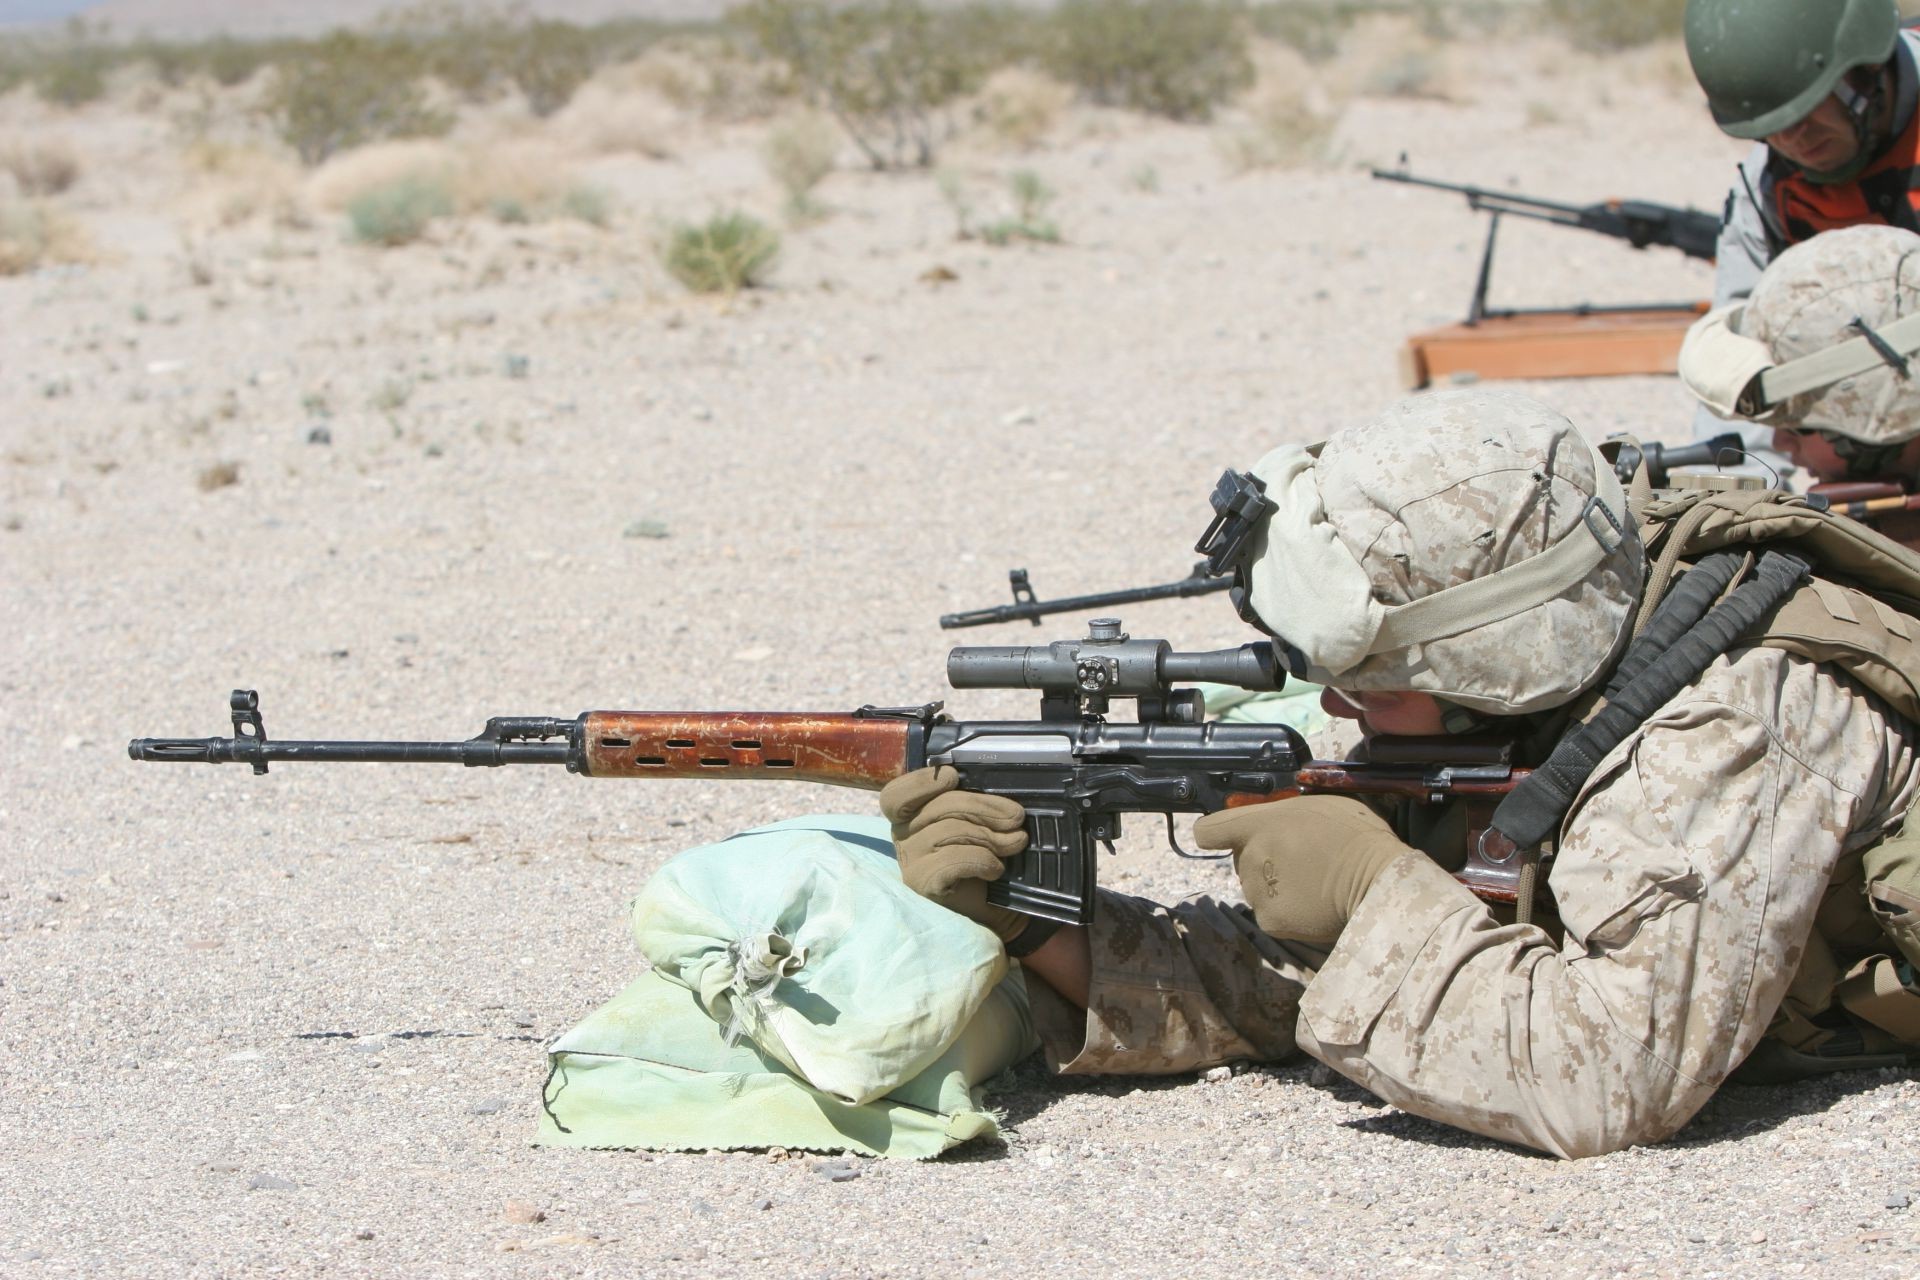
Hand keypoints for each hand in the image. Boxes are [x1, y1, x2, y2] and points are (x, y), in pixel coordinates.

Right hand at [880, 766, 1030, 943]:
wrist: (995, 912)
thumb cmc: (983, 864)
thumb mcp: (976, 826)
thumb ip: (970, 805)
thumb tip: (990, 784)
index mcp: (911, 818)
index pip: (898, 795)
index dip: (921, 782)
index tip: (953, 777)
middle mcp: (902, 839)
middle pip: (938, 807)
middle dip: (984, 807)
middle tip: (1016, 817)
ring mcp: (910, 864)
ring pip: (950, 831)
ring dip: (991, 835)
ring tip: (1016, 843)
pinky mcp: (923, 886)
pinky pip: (953, 860)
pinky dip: (982, 860)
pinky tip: (996, 869)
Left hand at [1193, 795, 1410, 947]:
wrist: (1376, 879)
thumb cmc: (1355, 835)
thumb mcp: (1317, 806)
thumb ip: (1284, 815)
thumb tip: (1276, 822)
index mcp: (1258, 824)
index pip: (1208, 831)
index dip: (1216, 834)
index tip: (1226, 838)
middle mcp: (1250, 857)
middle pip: (1241, 860)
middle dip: (1263, 860)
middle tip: (1300, 861)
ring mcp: (1257, 891)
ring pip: (1256, 889)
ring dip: (1275, 887)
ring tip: (1312, 884)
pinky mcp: (1270, 920)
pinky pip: (1270, 914)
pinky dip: (1287, 912)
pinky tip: (1313, 904)